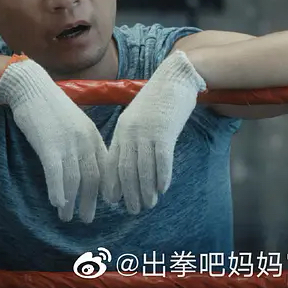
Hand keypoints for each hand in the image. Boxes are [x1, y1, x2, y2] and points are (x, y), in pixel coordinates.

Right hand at [0, 56, 110, 222]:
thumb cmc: (52, 107)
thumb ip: (82, 143)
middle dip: (89, 201)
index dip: (105, 188)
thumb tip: (85, 167)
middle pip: (93, 178)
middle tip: (86, 218)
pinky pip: (55, 173)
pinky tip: (56, 203)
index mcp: (93, 135)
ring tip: (66, 216)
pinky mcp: (48, 145)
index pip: (105, 167)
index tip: (104, 203)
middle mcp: (84, 141)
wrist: (32, 87)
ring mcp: (67, 143)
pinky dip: (57, 190)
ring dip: (71, 202)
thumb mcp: (75, 123)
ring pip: (74, 180)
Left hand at [102, 50, 204, 212]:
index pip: (112, 161)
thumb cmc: (159, 99)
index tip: (113, 200)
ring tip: (148, 205)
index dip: (111, 183)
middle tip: (133, 210)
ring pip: (142, 169)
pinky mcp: (165, 131)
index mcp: (122, 129)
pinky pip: (161, 160)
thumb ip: (132, 137)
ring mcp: (147, 132)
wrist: (176, 77)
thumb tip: (131, 163)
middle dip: (128, 193)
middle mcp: (131, 132)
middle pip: (126, 170)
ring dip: (145, 191)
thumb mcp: (139, 117)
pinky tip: (162, 189)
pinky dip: (161, 177)